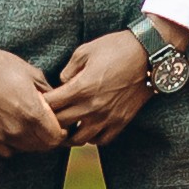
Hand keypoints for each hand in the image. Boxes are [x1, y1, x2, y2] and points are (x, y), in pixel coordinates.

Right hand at [0, 35, 70, 157]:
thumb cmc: (3, 66)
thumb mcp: (33, 75)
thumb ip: (50, 94)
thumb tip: (60, 105)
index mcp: (32, 112)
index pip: (56, 137)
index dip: (63, 131)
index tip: (63, 123)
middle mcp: (17, 128)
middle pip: (44, 146)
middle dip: (51, 137)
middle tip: (51, 124)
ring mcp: (1, 134)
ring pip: (27, 149)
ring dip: (35, 141)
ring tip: (35, 126)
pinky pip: (8, 151)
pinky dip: (16, 145)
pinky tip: (17, 131)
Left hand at [41, 30, 155, 144]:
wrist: (149, 54)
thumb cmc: (116, 48)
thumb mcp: (85, 51)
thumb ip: (68, 70)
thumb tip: (61, 85)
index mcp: (81, 88)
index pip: (50, 106)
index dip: (40, 104)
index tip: (39, 100)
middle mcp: (92, 107)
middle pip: (59, 125)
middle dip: (50, 120)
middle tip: (47, 115)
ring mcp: (107, 117)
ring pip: (78, 140)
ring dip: (69, 134)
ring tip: (66, 126)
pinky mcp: (120, 121)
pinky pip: (100, 140)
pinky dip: (91, 138)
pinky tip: (88, 127)